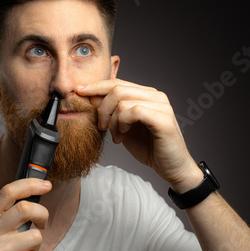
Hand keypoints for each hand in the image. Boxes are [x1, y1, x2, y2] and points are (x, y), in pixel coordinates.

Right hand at [0, 178, 50, 250]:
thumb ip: (3, 213)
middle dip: (42, 214)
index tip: (46, 185)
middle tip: (42, 222)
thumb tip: (31, 195)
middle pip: (25, 209)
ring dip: (36, 244)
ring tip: (24, 250)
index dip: (30, 185)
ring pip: (35, 237)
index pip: (8, 192)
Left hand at [77, 79, 200, 189]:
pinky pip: (134, 111)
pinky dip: (123, 123)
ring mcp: (161, 105)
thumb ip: (110, 112)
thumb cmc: (148, 147)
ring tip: (116, 136)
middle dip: (102, 108)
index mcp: (145, 94)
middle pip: (117, 88)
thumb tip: (89, 97)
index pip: (116, 82)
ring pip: (122, 100)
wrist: (171, 168)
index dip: (95, 86)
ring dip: (112, 120)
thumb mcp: (122, 127)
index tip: (78, 91)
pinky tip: (123, 135)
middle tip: (101, 126)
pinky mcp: (163, 118)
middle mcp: (155, 95)